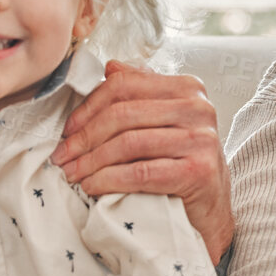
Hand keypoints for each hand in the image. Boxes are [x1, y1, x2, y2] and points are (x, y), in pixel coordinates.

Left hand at [52, 62, 232, 262]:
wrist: (211, 208)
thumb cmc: (183, 163)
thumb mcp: (164, 122)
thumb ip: (142, 92)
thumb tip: (111, 67)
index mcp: (188, 88)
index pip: (125, 85)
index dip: (89, 107)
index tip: (68, 130)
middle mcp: (198, 108)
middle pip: (123, 114)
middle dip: (84, 137)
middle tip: (63, 156)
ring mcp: (201, 139)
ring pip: (128, 142)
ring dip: (91, 161)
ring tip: (72, 173)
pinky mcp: (198, 172)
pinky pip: (140, 172)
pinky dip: (108, 180)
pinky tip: (92, 186)